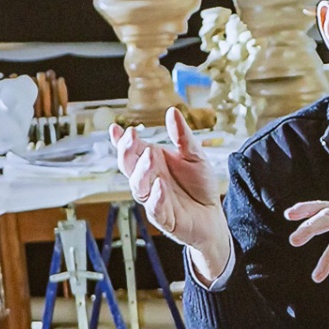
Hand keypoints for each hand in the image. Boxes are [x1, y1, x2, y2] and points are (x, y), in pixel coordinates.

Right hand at [110, 109, 230, 281]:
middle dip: (127, 151)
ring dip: (142, 171)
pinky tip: (159, 185)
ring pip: (138, 186)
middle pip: (128, 165)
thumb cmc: (199, 185)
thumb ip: (182, 136)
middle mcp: (148, 179)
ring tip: (150, 156)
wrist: (212, 215)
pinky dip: (156, 196)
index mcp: (151, 162)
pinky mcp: (163, 217)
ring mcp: (152, 198)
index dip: (120, 140)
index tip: (115, 128)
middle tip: (132, 136)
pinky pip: (155, 208)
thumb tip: (172, 111)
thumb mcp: (195, 155)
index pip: (131, 149)